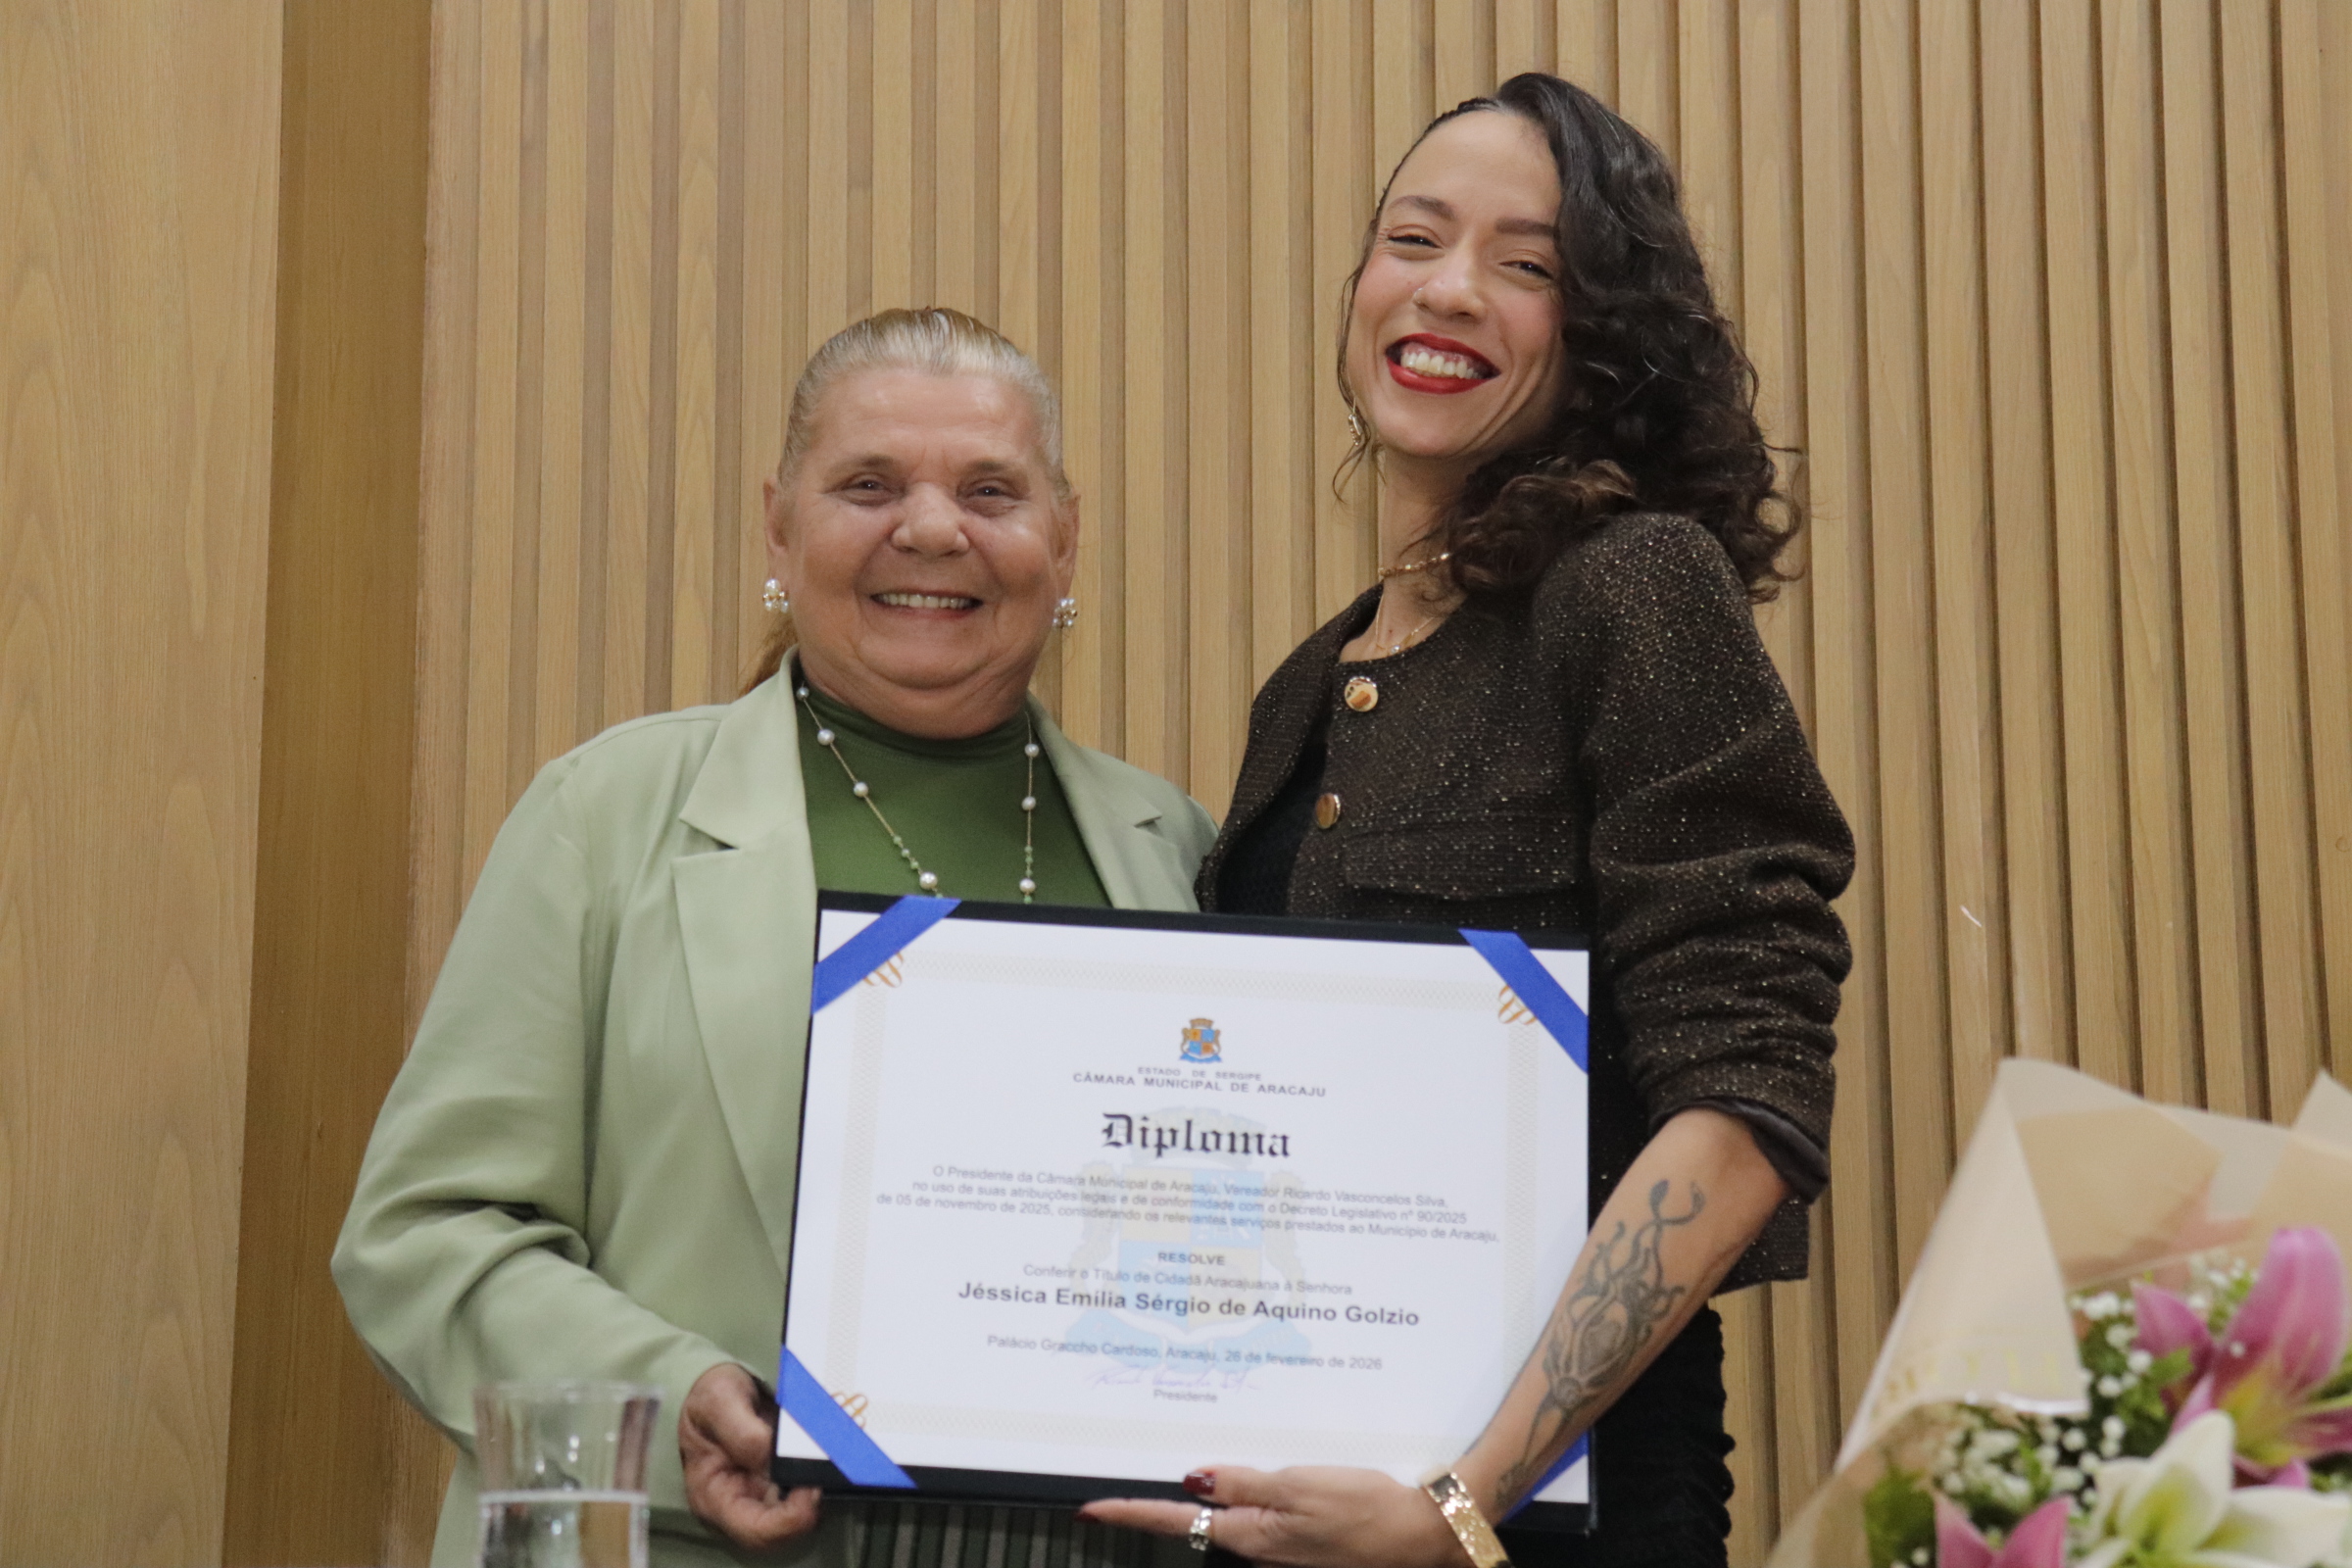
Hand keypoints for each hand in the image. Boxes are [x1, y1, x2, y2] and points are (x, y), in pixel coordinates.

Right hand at [679, 1362, 822, 1550]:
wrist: (718, 1387)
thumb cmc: (709, 1397)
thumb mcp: (718, 1401)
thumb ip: (741, 1431)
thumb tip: (770, 1457)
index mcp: (714, 1496)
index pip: (755, 1531)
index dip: (788, 1521)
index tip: (811, 1490)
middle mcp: (738, 1505)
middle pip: (780, 1533)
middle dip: (808, 1511)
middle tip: (824, 1478)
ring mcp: (760, 1496)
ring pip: (797, 1517)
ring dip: (817, 1496)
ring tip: (829, 1464)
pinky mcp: (778, 1483)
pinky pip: (802, 1494)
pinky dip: (817, 1480)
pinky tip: (828, 1458)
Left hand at [1079, 1466, 1460, 1567]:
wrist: (1424, 1538)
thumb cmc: (1368, 1512)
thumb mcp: (1300, 1486)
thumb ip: (1244, 1483)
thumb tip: (1191, 1479)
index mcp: (1252, 1537)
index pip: (1175, 1522)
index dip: (1129, 1514)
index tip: (1090, 1510)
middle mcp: (1259, 1549)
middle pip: (1198, 1524)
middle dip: (1165, 1504)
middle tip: (1129, 1488)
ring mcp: (1282, 1549)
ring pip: (1232, 1518)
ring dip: (1213, 1497)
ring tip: (1196, 1472)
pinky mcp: (1304, 1542)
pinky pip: (1263, 1517)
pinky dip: (1250, 1496)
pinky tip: (1259, 1479)